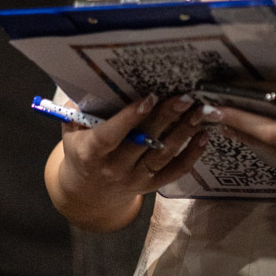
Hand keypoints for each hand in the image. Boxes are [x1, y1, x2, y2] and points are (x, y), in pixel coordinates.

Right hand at [50, 93, 208, 228]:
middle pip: (144, 142)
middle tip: (186, 98)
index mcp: (91, 152)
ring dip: (184, 132)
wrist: (88, 193)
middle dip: (166, 118)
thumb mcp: (72, 131)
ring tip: (200, 112)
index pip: (110, 135)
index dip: (130, 117)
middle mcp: (114, 168)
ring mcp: (134, 179)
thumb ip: (80, 110)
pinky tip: (204, 137)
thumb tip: (94, 82)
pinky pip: (174, 172)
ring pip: (163, 155)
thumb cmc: (81, 150)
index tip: (150, 97)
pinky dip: (191, 155)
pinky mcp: (150, 186)